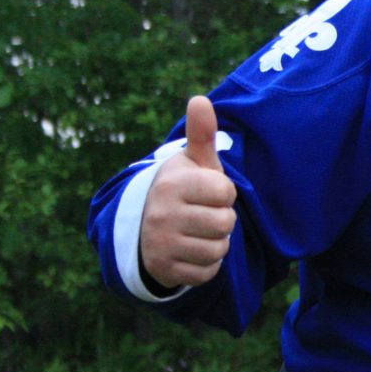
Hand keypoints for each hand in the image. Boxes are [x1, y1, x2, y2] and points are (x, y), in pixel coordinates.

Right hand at [139, 95, 236, 290]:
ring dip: (216, 243)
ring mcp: (160, 244)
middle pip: (225, 223)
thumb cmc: (182, 189)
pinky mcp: (164, 269)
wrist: (144, 226)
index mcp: (172, 184)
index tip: (208, 192)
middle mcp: (162, 214)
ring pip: (219, 250)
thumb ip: (200, 133)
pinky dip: (206, 265)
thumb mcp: (192, 162)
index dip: (224, 193)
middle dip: (222, 219)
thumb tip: (200, 99)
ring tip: (198, 232)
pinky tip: (192, 251)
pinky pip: (207, 272)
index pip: (226, 192)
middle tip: (203, 214)